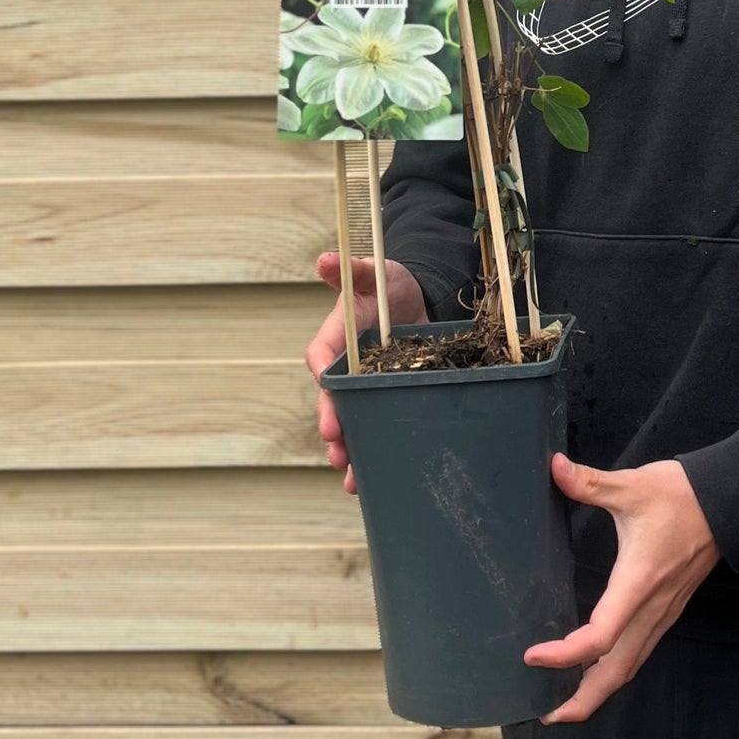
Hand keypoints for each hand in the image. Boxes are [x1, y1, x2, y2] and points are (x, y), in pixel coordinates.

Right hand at [306, 252, 428, 494]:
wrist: (416, 297)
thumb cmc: (388, 283)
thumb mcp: (373, 272)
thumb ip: (352, 271)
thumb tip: (325, 260)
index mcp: (338, 336)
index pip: (323, 357)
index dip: (323, 379)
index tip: (325, 397)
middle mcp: (345, 366)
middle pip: (333, 400)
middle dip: (333, 425)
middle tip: (337, 450)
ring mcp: (364, 385)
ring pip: (350, 421)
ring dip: (349, 450)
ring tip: (350, 479)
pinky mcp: (386, 395)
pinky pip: (375, 425)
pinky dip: (373, 451)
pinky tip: (372, 479)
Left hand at [524, 453, 720, 723]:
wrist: (729, 500)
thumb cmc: (682, 495)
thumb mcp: (633, 485)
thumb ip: (590, 482)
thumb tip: (554, 466)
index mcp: (638, 583)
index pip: (599, 637)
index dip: (564, 655)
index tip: (532, 655)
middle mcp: (652, 608)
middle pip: (616, 672)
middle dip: (582, 699)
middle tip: (546, 714)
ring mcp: (663, 612)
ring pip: (629, 666)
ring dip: (598, 689)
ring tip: (564, 699)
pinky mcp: (669, 608)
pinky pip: (639, 651)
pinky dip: (615, 669)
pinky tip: (597, 665)